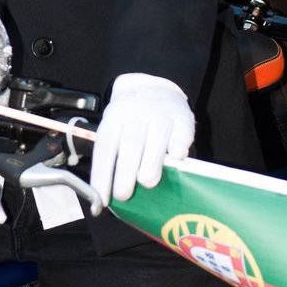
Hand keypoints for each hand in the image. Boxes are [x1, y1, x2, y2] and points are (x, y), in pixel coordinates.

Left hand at [91, 73, 194, 206]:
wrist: (156, 87)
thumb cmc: (133, 118)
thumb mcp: (116, 126)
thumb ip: (113, 155)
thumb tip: (106, 194)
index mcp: (115, 116)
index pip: (106, 147)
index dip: (103, 174)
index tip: (103, 198)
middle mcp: (137, 112)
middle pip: (130, 142)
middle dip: (125, 171)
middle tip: (123, 195)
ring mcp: (161, 113)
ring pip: (156, 137)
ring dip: (151, 162)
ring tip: (147, 183)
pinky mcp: (183, 117)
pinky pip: (181, 132)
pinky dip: (178, 146)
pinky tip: (176, 159)